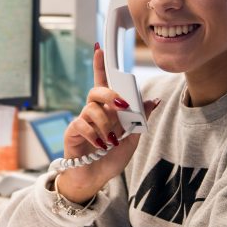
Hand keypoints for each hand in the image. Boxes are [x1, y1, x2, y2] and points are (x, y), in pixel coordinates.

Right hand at [57, 44, 159, 203]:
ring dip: (106, 124)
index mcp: (108, 109)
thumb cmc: (111, 158)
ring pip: (92, 109)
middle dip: (110, 95)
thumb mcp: (133, 139)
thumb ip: (141, 119)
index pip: (104, 82)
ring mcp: (82, 120)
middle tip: (121, 106)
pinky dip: (94, 135)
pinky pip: (82, 124)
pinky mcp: (72, 131)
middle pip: (97, 91)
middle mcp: (93, 111)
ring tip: (110, 141)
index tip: (100, 48)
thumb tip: (154, 100)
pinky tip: (99, 145)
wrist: (95, 179)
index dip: (100, 65)